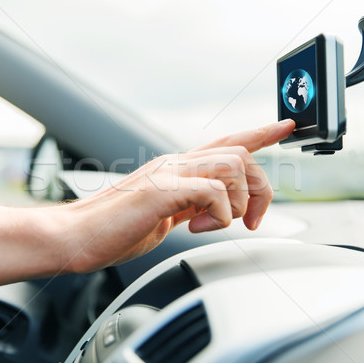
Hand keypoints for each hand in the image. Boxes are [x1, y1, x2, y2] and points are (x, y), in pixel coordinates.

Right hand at [0, 119, 294, 286]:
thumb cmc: (115, 229)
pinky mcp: (161, 189)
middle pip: (241, 153)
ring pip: (233, 166)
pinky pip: (213, 192)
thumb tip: (218, 211)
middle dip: (261, 189)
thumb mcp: (166, 215)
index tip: (287, 125)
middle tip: (252, 221)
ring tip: (213, 227)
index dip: (260, 133)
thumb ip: (193, 206)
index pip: (227, 141)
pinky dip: (218, 216)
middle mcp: (176, 162)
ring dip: (237, 203)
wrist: (76, 237)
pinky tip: (196, 229)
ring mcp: (168, 172)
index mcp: (178, 167)